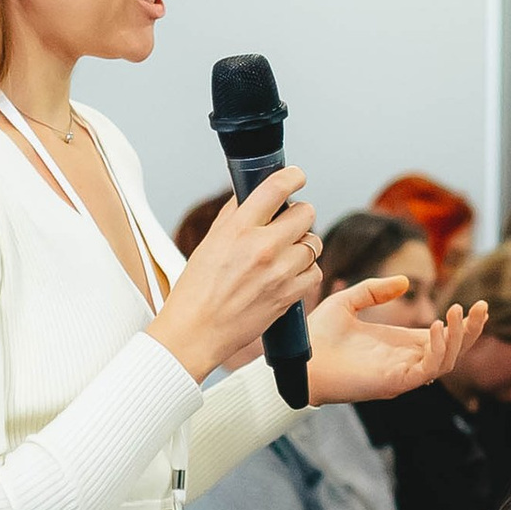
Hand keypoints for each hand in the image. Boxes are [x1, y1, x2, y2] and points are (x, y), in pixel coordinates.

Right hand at [147, 168, 318, 380]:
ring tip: (284, 255)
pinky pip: (314, 272)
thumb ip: (234, 216)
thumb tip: (251, 194)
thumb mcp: (208, 243)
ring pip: (313, 243)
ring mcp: (279, 272)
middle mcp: (263, 247)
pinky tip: (287, 275)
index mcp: (238, 229)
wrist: (196, 333)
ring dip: (303, 245)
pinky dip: (305, 272)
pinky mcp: (289, 295)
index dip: (293, 176)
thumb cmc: (196, 292)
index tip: (296, 177)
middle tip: (287, 224)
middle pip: (306, 212)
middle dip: (298, 215)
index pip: (277, 187)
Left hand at [303, 279, 489, 406]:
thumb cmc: (317, 336)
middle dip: (469, 330)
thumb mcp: (347, 303)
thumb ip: (374, 290)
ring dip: (456, 338)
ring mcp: (400, 374)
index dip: (462, 323)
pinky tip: (436, 327)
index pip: (442, 337)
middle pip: (452, 350)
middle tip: (482, 307)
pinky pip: (426, 370)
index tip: (477, 304)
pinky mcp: (392, 383)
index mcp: (399, 344)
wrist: (298, 360)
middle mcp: (404, 361)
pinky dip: (437, 349)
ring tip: (455, 314)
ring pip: (445, 362)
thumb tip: (406, 282)